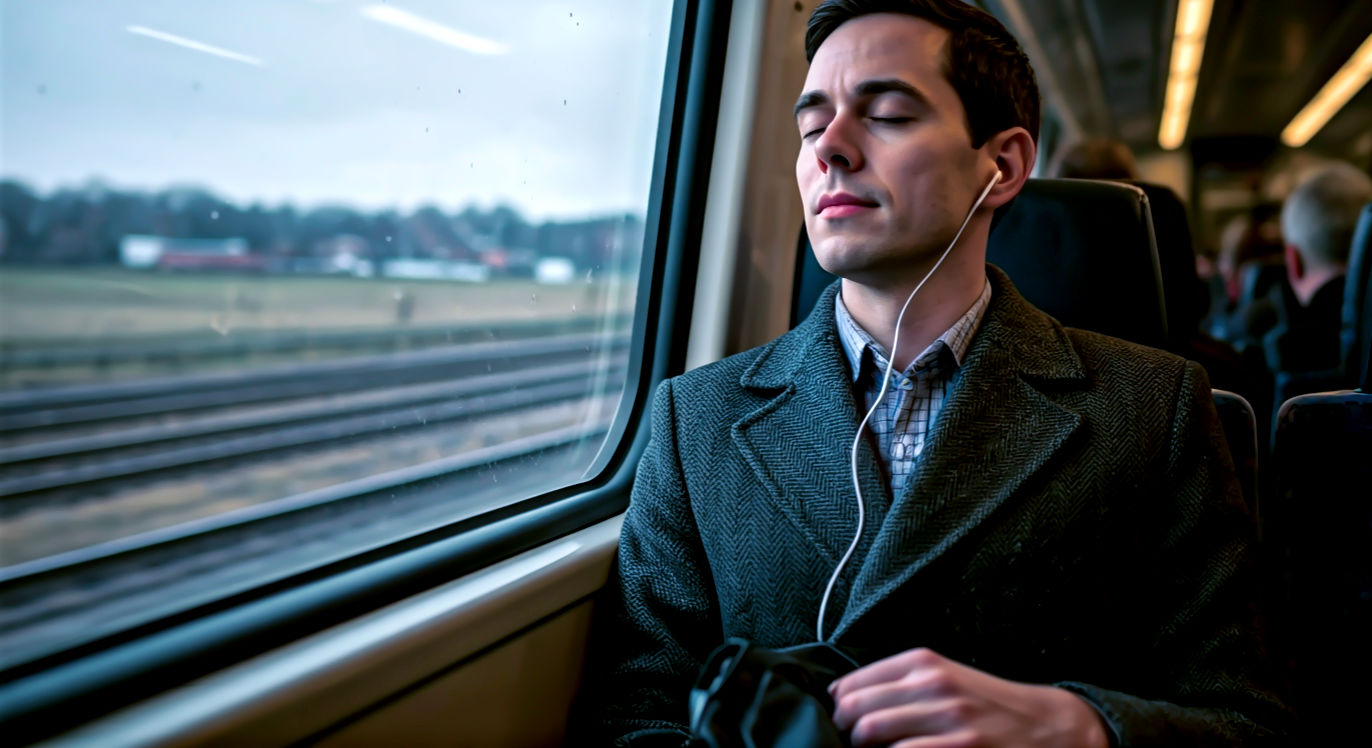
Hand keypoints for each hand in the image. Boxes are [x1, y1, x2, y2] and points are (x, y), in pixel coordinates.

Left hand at [829, 647, 1109, 747]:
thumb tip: (840, 697)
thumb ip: (897, 683)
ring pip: (870, 734)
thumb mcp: (944, 678)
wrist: (1048, 726)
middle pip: (854, 710)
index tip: (840, 722)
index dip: (838, 709)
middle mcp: (932, 685)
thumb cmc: (986, 704)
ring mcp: (947, 719)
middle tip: (852, 744)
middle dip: (844, 732)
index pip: (850, 683)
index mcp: (922, 662)